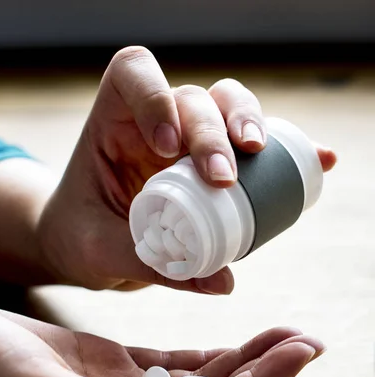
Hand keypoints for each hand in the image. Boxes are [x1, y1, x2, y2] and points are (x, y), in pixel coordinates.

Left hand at [37, 46, 336, 294]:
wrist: (83, 246)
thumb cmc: (80, 239)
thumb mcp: (100, 252)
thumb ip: (149, 265)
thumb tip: (223, 280)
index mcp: (110, 125)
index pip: (134, 75)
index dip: (153, 95)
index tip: (162, 145)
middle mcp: (153, 122)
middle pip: (193, 97)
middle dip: (211, 130)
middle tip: (221, 177)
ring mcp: (185, 139)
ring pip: (227, 106)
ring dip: (248, 125)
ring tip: (258, 156)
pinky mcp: (209, 162)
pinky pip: (250, 146)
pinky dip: (282, 150)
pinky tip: (316, 160)